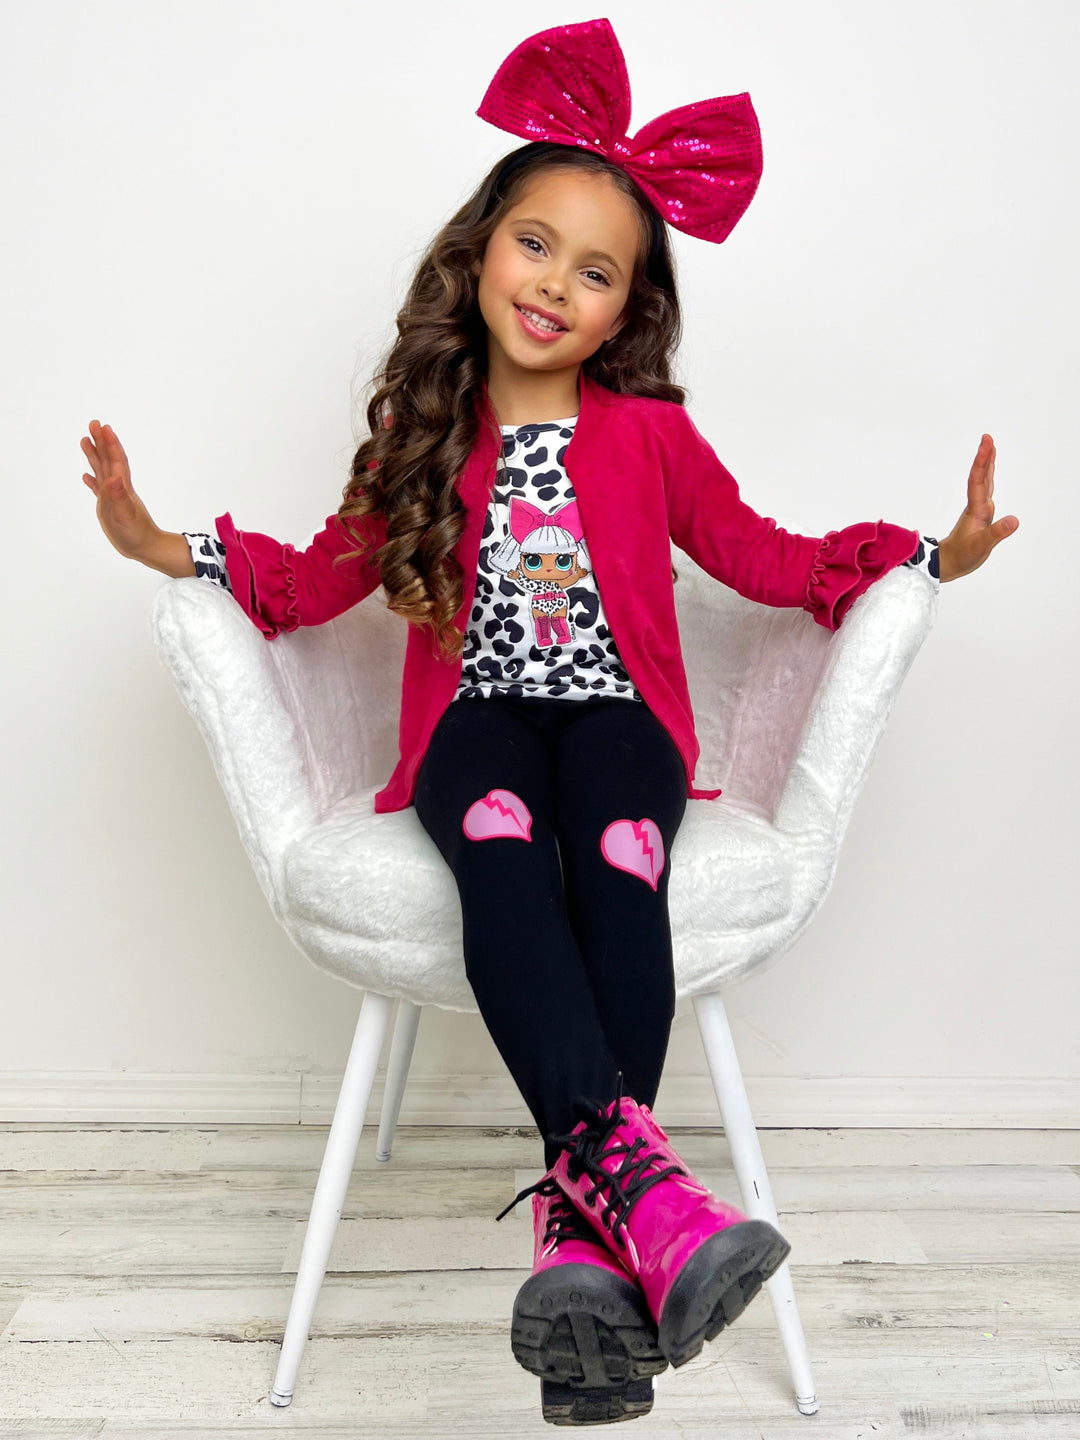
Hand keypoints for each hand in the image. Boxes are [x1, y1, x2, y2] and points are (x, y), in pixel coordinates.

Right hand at [80, 419, 160, 560]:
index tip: (104, 427)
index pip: (116, 461)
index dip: (110, 444)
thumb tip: (113, 479)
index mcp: (122, 488)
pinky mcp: (109, 507)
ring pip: (102, 470)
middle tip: (93, 423)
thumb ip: (119, 497)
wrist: (146, 547)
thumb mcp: (126, 516)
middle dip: (101, 442)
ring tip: (85, 440)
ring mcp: (112, 496)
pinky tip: (86, 476)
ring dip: (95, 455)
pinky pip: (99, 489)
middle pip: (108, 460)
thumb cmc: (137, 534)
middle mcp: (117, 488)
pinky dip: (92, 480)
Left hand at [938, 434, 1017, 581]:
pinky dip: (988, 478)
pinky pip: (985, 490)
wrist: (948, 563)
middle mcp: (977, 506)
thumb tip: (1014, 520)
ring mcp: (978, 509)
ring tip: (990, 447)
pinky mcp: (979, 515)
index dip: (982, 462)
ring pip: (983, 482)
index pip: (979, 481)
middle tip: (987, 437)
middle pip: (980, 477)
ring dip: (986, 464)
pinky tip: (990, 474)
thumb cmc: (963, 555)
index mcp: (977, 510)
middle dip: (984, 457)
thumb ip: (997, 533)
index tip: (986, 444)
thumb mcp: (981, 546)